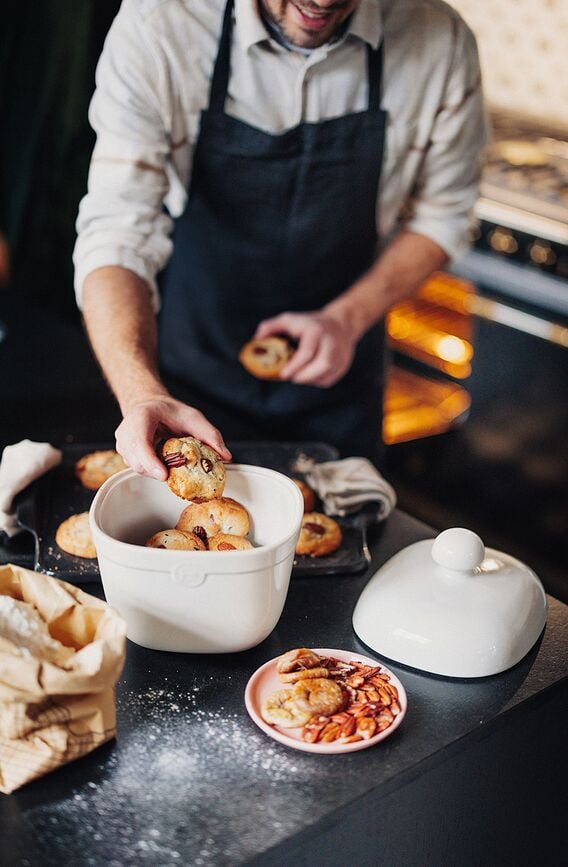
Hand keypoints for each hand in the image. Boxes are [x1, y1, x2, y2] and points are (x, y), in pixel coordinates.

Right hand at [114, 395, 231, 479]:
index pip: (140, 442)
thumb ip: (210, 435)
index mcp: (141, 417)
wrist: (150, 405)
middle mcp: (126, 431)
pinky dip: (152, 469)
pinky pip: (137, 468)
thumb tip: (225, 456)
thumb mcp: (194, 417)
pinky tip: (162, 461)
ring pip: (137, 467)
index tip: (164, 475)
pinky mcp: (124, 453)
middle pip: (137, 461)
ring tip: (170, 462)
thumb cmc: (170, 412)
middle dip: (157, 471)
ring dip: (156, 470)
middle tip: (176, 473)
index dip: (151, 462)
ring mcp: (122, 443)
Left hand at [254, 311, 355, 386]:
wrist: (341, 324)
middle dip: (302, 375)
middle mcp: (332, 343)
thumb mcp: (289, 319)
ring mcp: (340, 356)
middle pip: (321, 366)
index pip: (308, 352)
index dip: (295, 365)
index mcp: (317, 331)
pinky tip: (308, 372)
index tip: (283, 374)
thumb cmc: (308, 323)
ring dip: (307, 378)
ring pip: (324, 376)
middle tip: (288, 375)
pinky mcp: (342, 367)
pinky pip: (326, 380)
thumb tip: (256, 341)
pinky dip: (314, 380)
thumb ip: (270, 327)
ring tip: (297, 373)